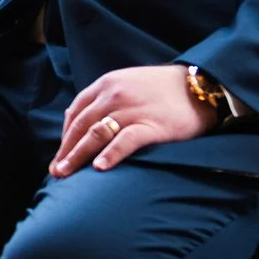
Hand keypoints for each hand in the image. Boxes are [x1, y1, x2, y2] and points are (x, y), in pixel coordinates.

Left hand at [52, 65, 218, 175]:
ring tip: (66, 174)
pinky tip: (100, 169)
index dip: (65, 135)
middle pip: (82, 126)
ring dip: (78, 156)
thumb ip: (106, 99)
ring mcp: (132, 109)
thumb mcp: (129, 84)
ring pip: (96, 135)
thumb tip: (82, 122)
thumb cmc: (164, 90)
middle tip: (56, 171)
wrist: (201, 87)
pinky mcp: (151, 124)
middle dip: (66, 150)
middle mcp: (115, 94)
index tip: (60, 155)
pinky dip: (110, 155)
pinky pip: (125, 141)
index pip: (76, 111)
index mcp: (107, 84)